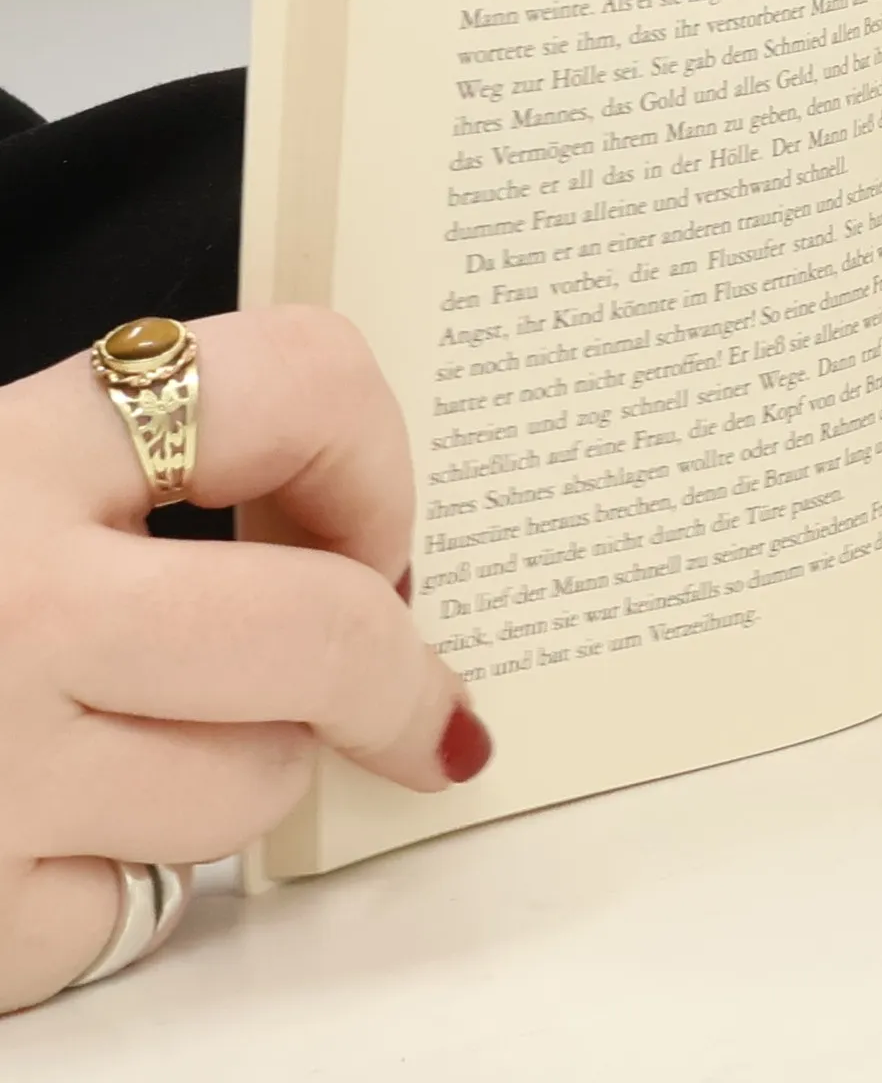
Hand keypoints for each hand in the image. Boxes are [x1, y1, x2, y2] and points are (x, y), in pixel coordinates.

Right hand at [0, 307, 491, 1013]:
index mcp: (9, 447)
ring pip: (248, 787)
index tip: (381, 529)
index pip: (303, 381)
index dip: (376, 458)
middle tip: (423, 705)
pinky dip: (110, 888)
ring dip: (240, 780)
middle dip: (397, 676)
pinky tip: (33, 836)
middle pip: (328, 629)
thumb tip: (372, 554)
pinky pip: (127, 916)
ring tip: (144, 747)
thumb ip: (138, 471)